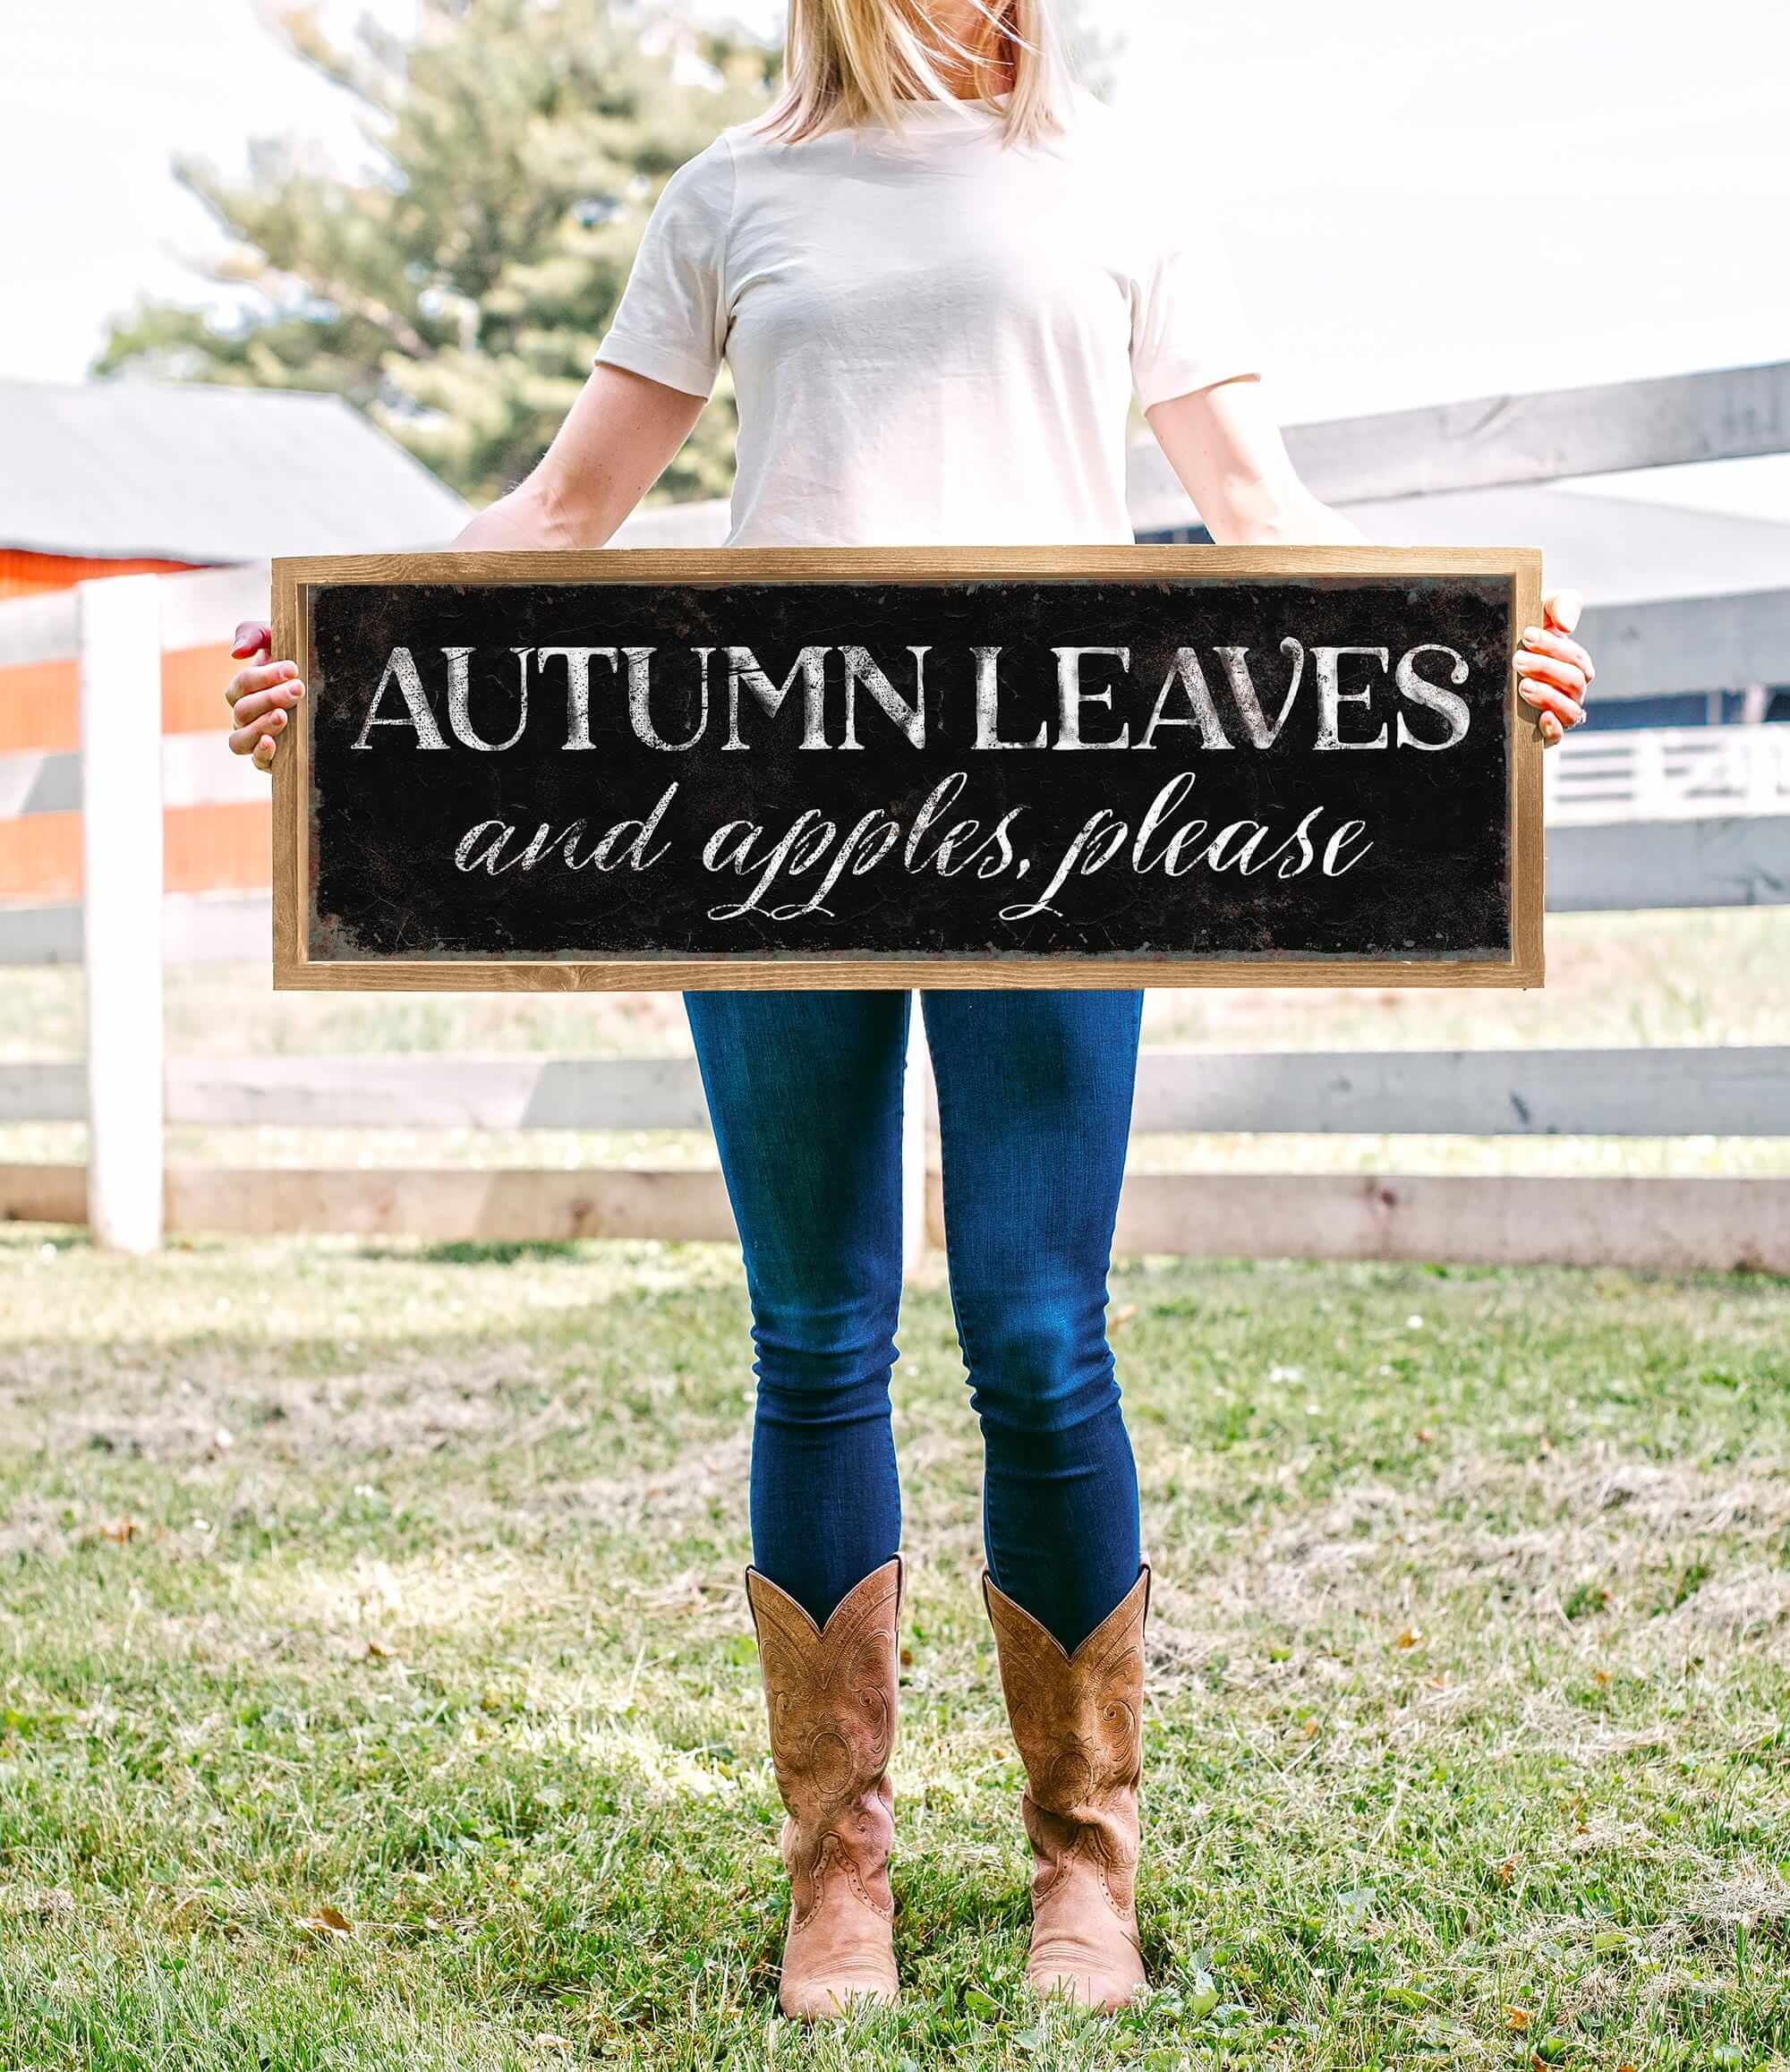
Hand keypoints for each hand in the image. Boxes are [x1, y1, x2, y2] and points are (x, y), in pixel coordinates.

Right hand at [225, 621, 302, 773]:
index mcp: (243, 689)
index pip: (243, 684)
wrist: (320, 682)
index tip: (292, 668)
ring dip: (260, 726)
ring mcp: (254, 737)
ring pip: (240, 738)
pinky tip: (272, 743)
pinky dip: (261, 754)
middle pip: (243, 710)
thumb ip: (253, 634)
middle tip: (298, 689)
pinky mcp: (269, 758)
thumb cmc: (293, 660)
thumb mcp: (275, 639)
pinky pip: (255, 761)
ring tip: (282, 716)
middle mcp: (244, 715)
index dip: (265, 676)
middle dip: (270, 698)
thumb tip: (236, 653)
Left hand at [1517, 589, 1592, 747]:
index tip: (1528, 635)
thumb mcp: (1542, 612)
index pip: (1575, 657)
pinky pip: (1558, 736)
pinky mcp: (1545, 733)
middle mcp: (1571, 689)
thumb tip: (1567, 625)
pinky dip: (1554, 728)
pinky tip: (1542, 718)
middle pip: (1573, 681)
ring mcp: (1560, 712)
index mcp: (1573, 663)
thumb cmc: (1525, 638)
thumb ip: (1561, 605)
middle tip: (1518, 660)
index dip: (1554, 646)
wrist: (1496, 663)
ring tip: (1524, 686)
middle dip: (1546, 668)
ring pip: (1570, 710)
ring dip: (1549, 697)